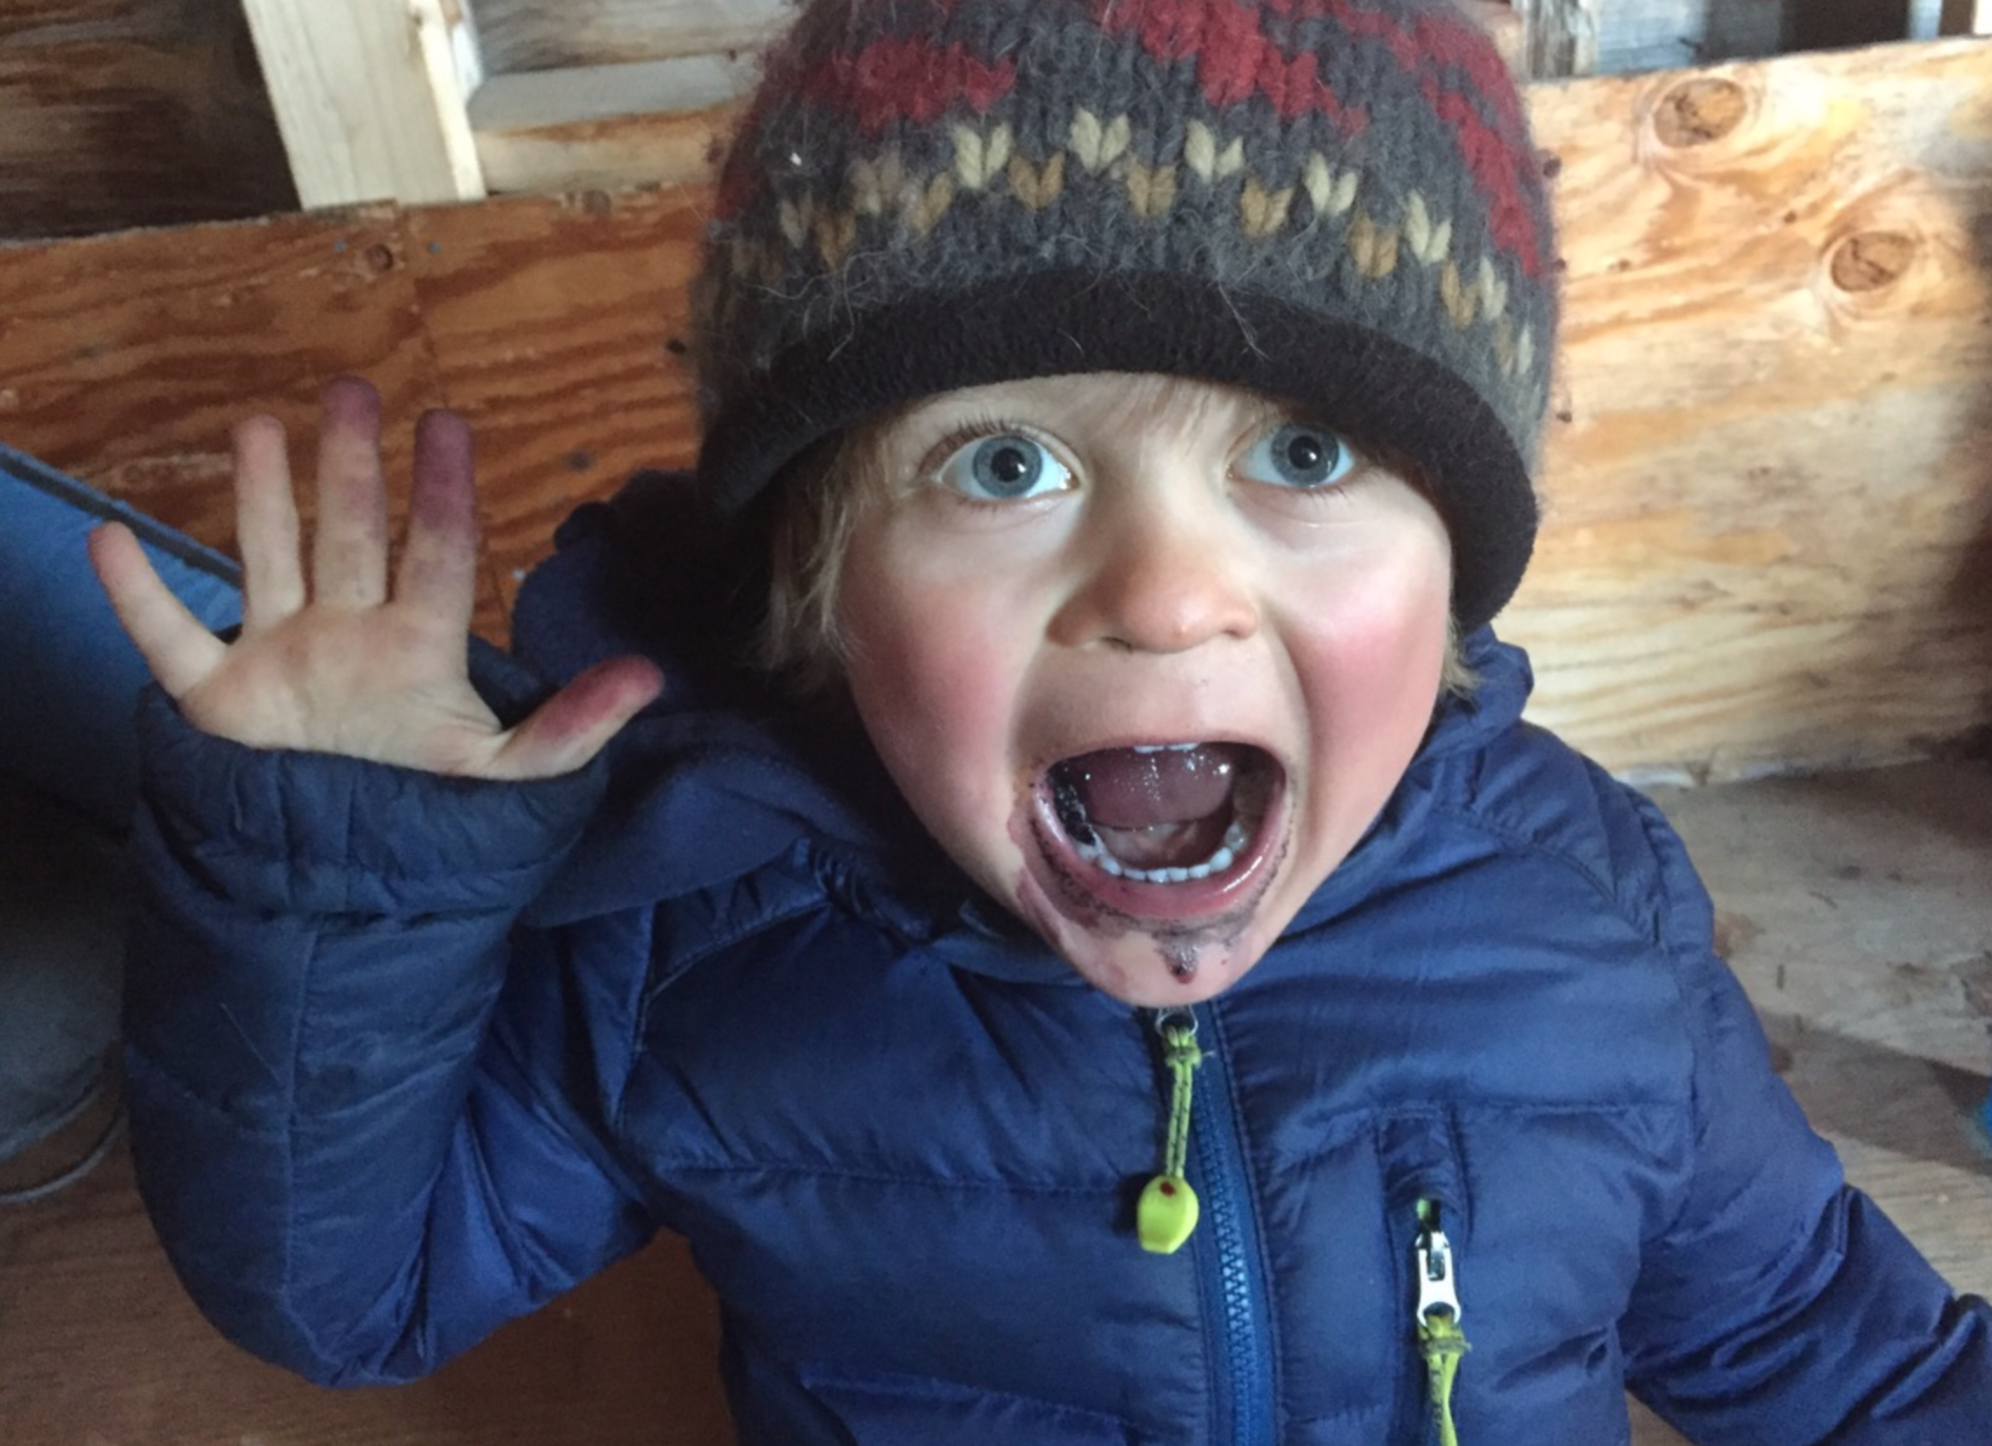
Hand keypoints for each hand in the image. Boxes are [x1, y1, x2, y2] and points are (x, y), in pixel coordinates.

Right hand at [89, 377, 662, 779]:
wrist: (351, 879)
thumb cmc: (431, 816)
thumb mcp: (508, 778)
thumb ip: (572, 729)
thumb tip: (650, 676)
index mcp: (419, 648)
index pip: (437, 555)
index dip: (445, 492)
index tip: (448, 423)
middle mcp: (348, 634)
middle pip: (351, 534)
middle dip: (352, 464)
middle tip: (352, 389)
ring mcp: (280, 659)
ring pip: (269, 557)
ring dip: (263, 495)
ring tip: (261, 422)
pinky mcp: (219, 701)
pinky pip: (168, 641)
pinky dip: (138, 598)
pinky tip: (114, 538)